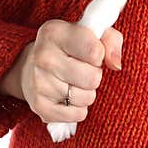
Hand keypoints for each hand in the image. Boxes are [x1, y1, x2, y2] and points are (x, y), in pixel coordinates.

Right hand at [0, 19, 122, 124]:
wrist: (32, 66)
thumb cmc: (71, 48)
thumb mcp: (92, 34)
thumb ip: (111, 41)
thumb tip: (115, 64)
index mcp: (55, 32)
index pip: (95, 51)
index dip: (100, 55)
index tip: (92, 53)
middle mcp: (43, 56)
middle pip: (93, 78)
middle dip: (94, 75)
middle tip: (83, 70)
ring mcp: (38, 82)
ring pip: (87, 98)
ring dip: (87, 93)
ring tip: (74, 83)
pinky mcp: (39, 106)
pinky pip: (78, 114)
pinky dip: (79, 109)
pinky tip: (68, 96)